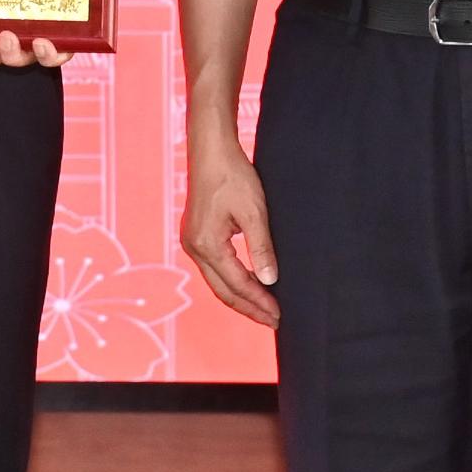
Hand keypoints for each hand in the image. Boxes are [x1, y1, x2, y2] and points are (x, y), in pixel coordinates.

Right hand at [177, 130, 281, 326]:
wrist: (210, 150)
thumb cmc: (233, 176)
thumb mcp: (254, 212)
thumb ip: (261, 248)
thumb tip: (269, 281)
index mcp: (207, 245)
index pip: (237, 285)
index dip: (259, 302)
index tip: (279, 315)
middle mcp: (194, 248)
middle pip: (223, 290)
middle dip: (249, 308)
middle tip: (274, 321)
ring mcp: (192, 242)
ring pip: (218, 281)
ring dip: (240, 297)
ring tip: (264, 309)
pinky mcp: (196, 236)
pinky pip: (214, 268)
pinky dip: (232, 281)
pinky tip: (248, 284)